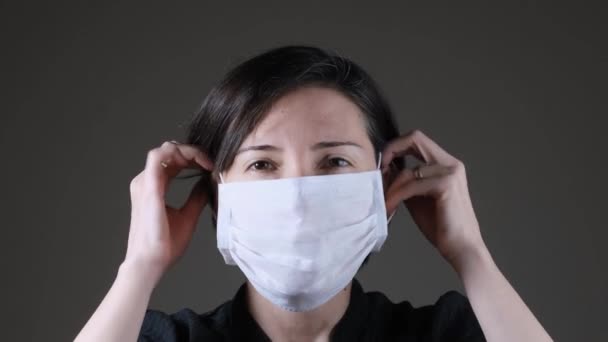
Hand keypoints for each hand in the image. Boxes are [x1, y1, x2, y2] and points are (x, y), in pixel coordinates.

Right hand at [124, 140, 212, 282]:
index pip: (172, 161)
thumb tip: (206, 183)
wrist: (152, 262)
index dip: (193, 158)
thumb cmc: (165, 244)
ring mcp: (145, 182)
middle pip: (170, 152)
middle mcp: (146, 181)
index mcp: (154, 187)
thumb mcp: (188, 215)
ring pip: (165, 149)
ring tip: (205, 162)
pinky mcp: (148, 187)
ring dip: (187, 150)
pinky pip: (158, 156)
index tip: (211, 166)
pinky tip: (197, 162)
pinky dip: (179, 153)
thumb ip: (196, 197)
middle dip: (193, 152)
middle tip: (211, 162)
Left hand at [382, 130, 485, 268]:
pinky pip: (411, 186)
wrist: (461, 247)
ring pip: (408, 171)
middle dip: (391, 151)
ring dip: (391, 188)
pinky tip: (390, 208)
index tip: (382, 164)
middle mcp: (451, 163)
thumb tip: (385, 169)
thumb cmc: (441, 225)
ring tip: (384, 203)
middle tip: (378, 170)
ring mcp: (450, 172)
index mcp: (445, 163)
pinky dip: (396, 196)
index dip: (395, 146)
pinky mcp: (446, 185)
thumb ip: (405, 181)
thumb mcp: (417, 197)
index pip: (417, 139)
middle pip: (416, 138)